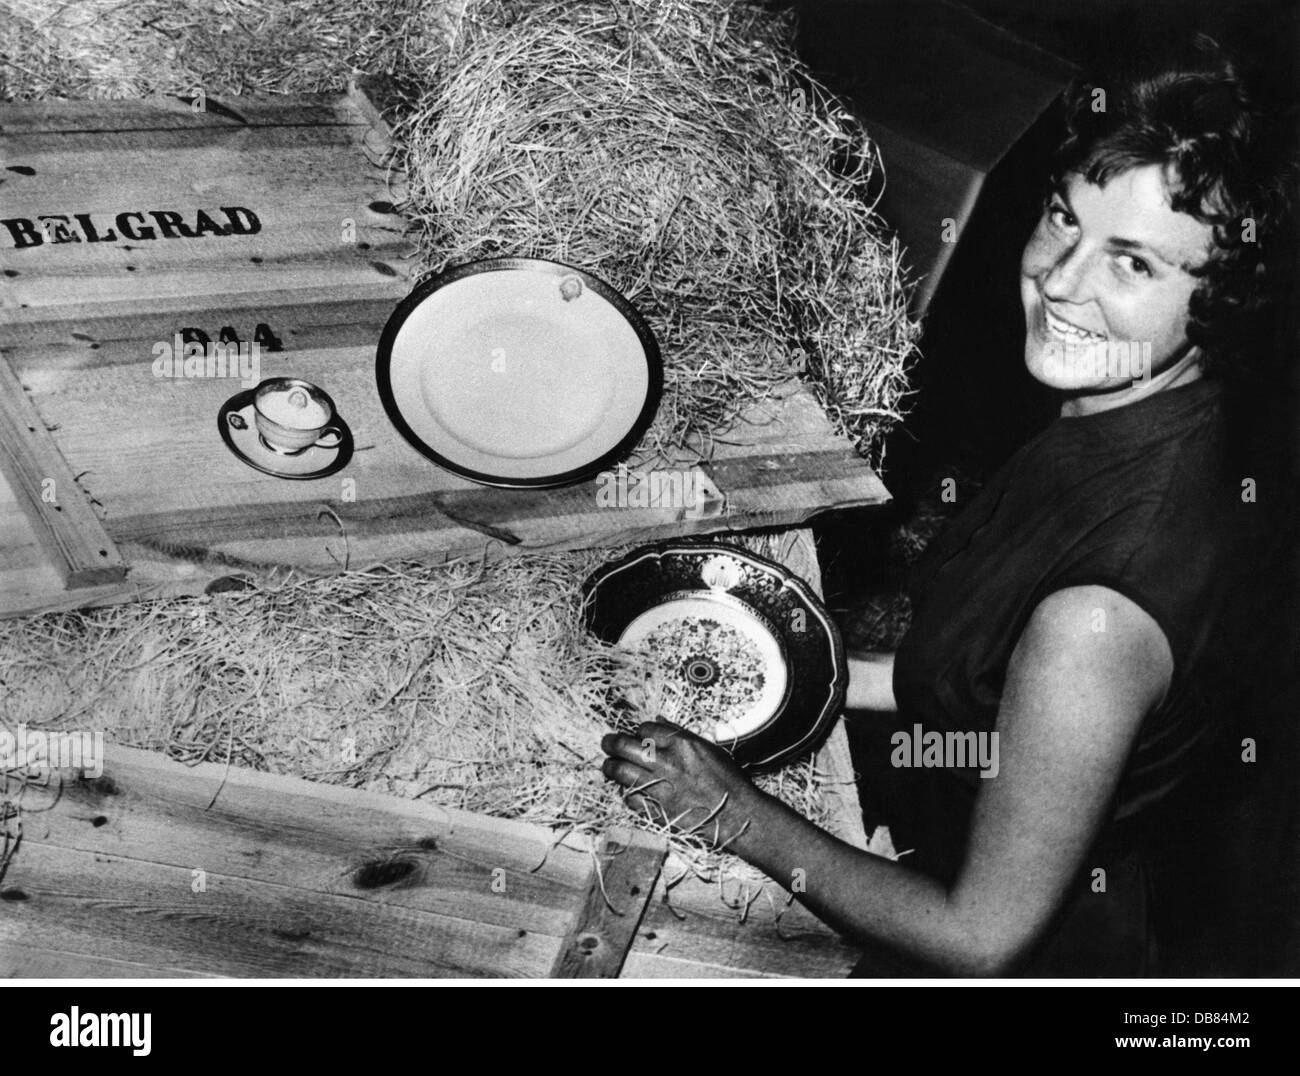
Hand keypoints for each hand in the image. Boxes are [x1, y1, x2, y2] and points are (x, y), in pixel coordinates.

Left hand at [600, 721, 761, 848]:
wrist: (738, 816)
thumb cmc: (729, 781)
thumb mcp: (710, 748)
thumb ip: (681, 734)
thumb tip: (658, 720)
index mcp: (682, 743)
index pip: (644, 728)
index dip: (638, 731)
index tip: (637, 736)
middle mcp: (667, 762)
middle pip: (624, 746)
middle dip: (611, 743)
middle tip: (607, 744)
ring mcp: (659, 787)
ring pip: (619, 771)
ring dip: (610, 767)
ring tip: (608, 766)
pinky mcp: (656, 810)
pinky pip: (629, 798)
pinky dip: (626, 793)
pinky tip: (629, 790)